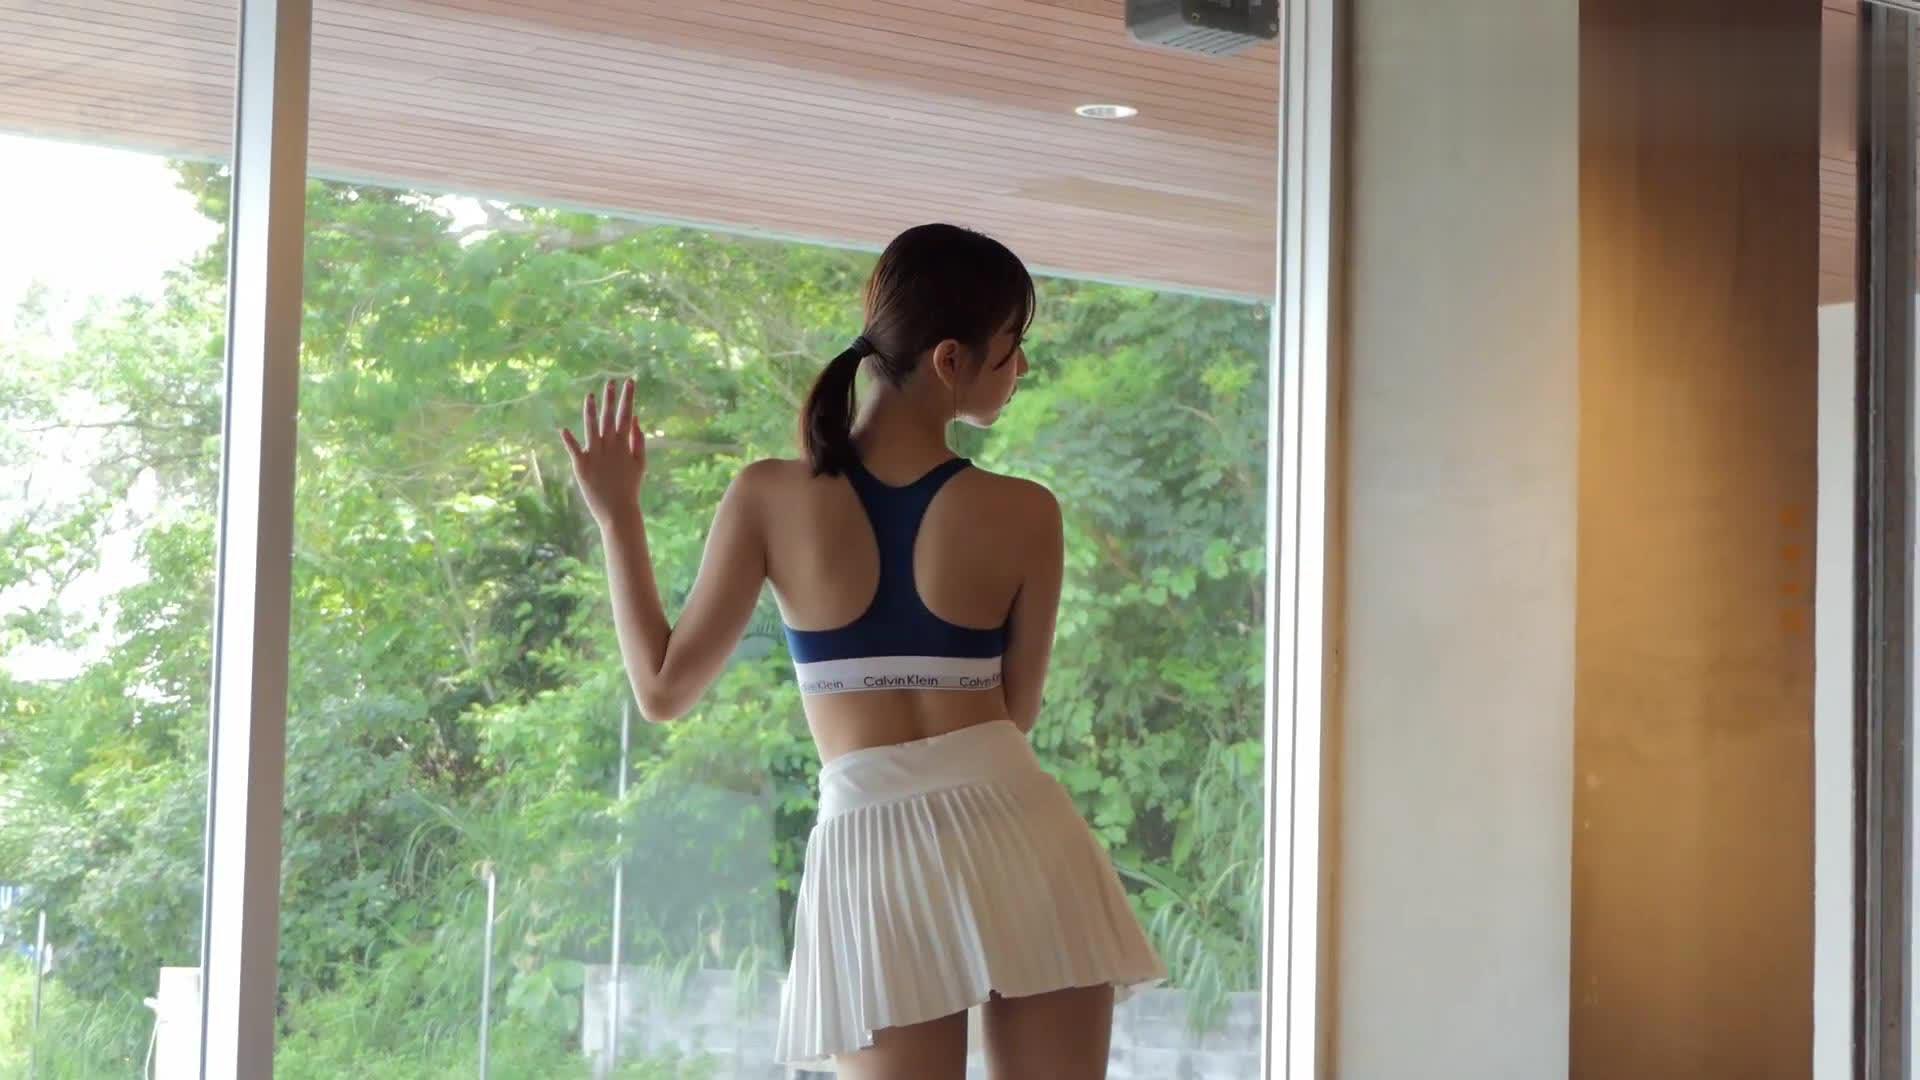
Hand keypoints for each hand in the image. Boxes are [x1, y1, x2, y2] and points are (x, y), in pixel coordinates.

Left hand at [561, 378, 646, 525]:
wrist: (619, 511)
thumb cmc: (630, 488)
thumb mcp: (640, 463)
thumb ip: (639, 440)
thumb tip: (636, 419)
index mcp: (624, 445)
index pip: (626, 415)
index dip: (628, 398)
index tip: (630, 381)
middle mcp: (610, 447)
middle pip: (609, 418)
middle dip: (611, 399)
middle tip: (610, 381)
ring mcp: (595, 456)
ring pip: (592, 429)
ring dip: (591, 412)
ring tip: (590, 395)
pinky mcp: (582, 466)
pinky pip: (575, 450)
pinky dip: (569, 440)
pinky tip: (563, 429)